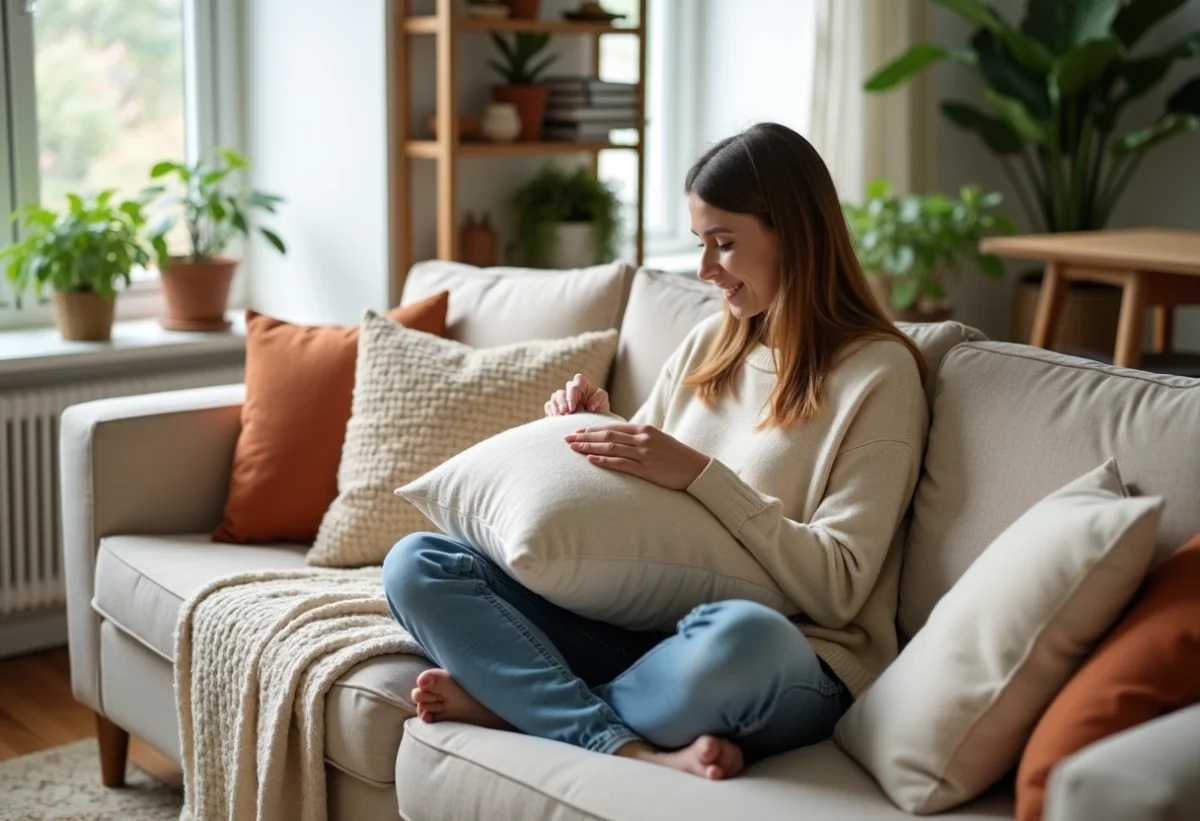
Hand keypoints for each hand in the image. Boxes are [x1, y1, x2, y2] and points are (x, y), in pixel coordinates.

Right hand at [545, 373, 609, 416]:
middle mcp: (571, 389)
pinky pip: (548, 406)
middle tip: (565, 412)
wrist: (593, 422)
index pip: (577, 381)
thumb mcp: (603, 401)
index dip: (573, 394)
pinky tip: (556, 420)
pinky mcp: (555, 406)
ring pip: (554, 397)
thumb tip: (589, 406)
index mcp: (582, 384)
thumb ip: (598, 399)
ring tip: (560, 416)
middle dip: (563, 402)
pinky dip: (551, 412)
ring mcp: (562, 397)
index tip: (572, 407)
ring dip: (556, 407)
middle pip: (563, 391)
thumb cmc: (599, 409)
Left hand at [564, 423, 710, 489]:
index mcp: (644, 429)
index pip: (612, 426)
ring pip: (610, 447)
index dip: (591, 428)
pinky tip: (590, 460)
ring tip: (572, 448)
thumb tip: (618, 439)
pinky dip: (604, 460)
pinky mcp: (647, 469)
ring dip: (588, 447)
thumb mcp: (657, 440)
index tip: (576, 431)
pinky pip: (620, 463)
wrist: (696, 469)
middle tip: (566, 439)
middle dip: (584, 436)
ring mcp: (644, 453)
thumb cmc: (675, 457)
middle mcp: (642, 438)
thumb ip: (638, 438)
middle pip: (606, 434)